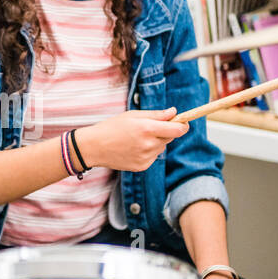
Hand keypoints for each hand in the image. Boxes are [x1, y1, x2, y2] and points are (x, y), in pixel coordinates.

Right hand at [73, 108, 187, 171]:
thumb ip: (156, 115)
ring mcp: (146, 157)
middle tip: (150, 127)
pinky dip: (148, 151)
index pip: (177, 129)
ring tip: (137, 138)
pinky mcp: (142, 166)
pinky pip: (153, 156)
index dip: (183, 125)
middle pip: (170, 137)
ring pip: (161, 147)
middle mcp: (149, 145)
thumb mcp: (133, 115)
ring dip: (156, 141)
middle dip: (166, 131)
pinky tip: (134, 147)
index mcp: (147, 129)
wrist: (94, 147)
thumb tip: (174, 112)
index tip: (183, 122)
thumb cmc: (112, 127)